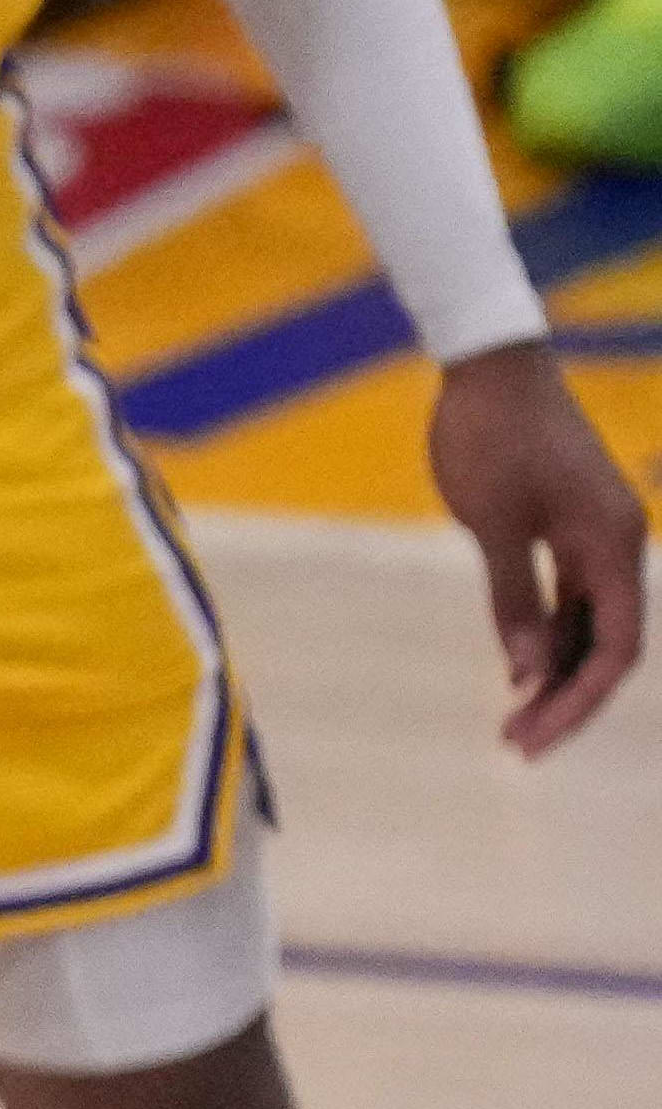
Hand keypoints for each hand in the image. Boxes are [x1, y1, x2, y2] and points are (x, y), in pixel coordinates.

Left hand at [424, 342, 642, 752]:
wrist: (490, 365)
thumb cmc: (489, 438)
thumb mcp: (492, 524)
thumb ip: (514, 599)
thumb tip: (530, 671)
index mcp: (613, 546)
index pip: (616, 649)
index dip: (579, 701)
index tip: (532, 740)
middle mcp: (619, 543)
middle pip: (609, 643)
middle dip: (567, 697)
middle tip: (514, 744)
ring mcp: (598, 533)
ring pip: (591, 621)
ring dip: (558, 669)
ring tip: (514, 718)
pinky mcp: (572, 523)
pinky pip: (573, 594)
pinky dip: (551, 631)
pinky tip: (519, 667)